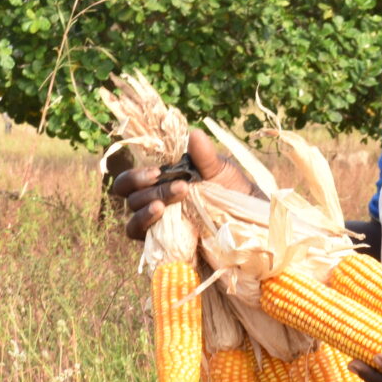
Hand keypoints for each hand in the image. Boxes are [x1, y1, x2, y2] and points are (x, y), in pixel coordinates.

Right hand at [108, 129, 254, 241]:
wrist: (252, 228)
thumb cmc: (233, 195)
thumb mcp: (221, 172)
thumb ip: (205, 156)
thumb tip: (193, 133)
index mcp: (161, 183)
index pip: (132, 179)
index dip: (136, 175)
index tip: (157, 171)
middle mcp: (154, 205)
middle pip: (129, 197)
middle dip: (144, 189)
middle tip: (178, 187)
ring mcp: (158, 228)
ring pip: (132, 220)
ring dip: (145, 209)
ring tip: (164, 206)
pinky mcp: (164, 248)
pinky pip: (143, 239)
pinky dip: (147, 228)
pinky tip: (162, 219)